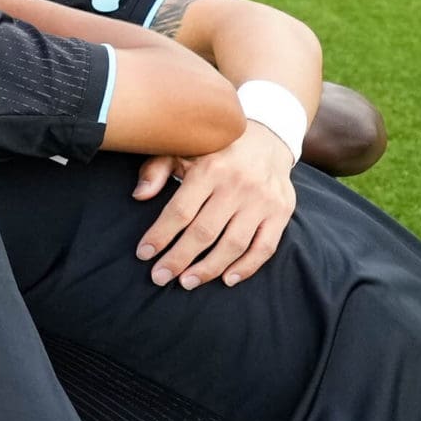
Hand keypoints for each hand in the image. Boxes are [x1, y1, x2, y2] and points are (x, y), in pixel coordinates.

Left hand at [129, 124, 297, 287]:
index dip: (160, 235)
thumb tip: (139, 196)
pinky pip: (265, 247)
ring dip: (208, 269)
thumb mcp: (182, 149)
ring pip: (233, 244)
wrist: (267, 138)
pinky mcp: (281, 212)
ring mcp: (262, 201)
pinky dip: (246, 267)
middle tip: (160, 277)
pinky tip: (226, 279)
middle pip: (204, 232)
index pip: (180, 211)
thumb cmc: (214, 149)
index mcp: (209, 169)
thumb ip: (157, 170)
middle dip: (178, 259)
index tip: (144, 254)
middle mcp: (237, 185)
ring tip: (187, 282)